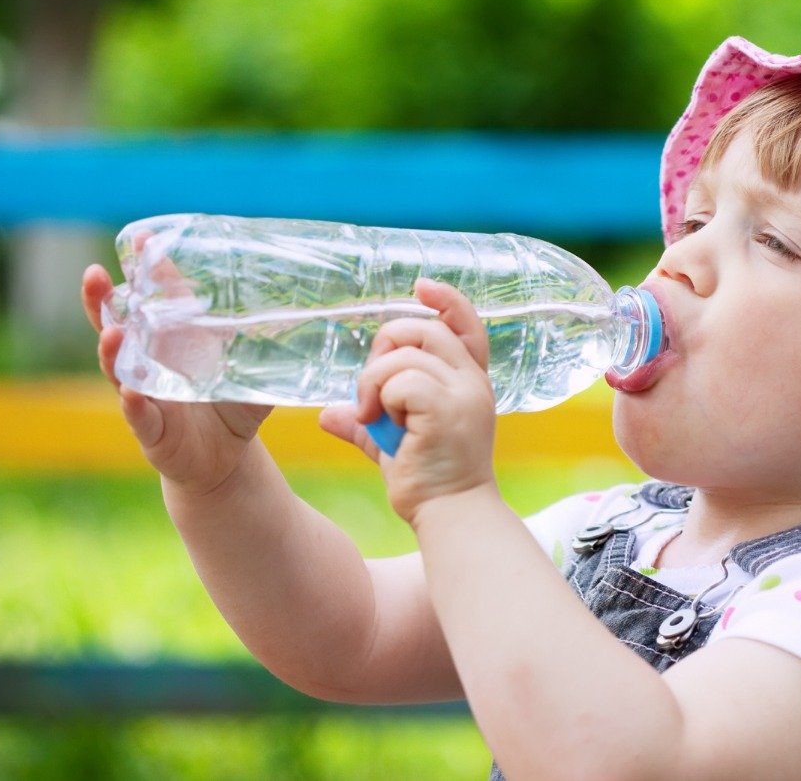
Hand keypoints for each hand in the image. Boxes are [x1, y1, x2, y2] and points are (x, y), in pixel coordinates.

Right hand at [81, 261, 271, 496]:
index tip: (144, 240)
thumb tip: (306, 310)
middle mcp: (149, 363)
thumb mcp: (248, 368)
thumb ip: (266, 340)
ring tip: (111, 331)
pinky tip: (130, 392)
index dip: (147, 272)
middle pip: (116, 324)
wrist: (224, 459)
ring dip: (110, 350)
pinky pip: (138, 416)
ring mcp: (145, 395)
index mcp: (172, 341)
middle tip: (96, 274)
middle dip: (102, 300)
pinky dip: (134, 404)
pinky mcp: (150, 430)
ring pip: (118, 369)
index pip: (154, 299)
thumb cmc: (232, 406)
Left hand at [354, 279, 496, 521]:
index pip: (467, 324)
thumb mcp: (395, 442)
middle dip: (386, 346)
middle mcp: (472, 381)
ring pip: (405, 354)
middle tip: (372, 386)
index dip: (446, 299)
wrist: (451, 515)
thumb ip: (369, 421)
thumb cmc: (429, 481)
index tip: (420, 286)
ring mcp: (463, 394)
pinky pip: (401, 380)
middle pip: (424, 328)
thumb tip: (327, 414)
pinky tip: (379, 422)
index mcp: (469, 381)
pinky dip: (380, 397)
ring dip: (374, 380)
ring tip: (371, 413)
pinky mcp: (446, 410)